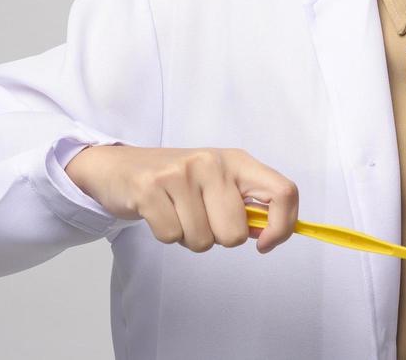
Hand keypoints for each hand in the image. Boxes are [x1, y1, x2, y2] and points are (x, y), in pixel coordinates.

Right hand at [64, 144, 298, 253]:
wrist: (121, 166)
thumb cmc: (178, 180)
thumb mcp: (218, 182)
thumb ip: (246, 204)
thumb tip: (269, 234)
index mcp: (237, 161)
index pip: (284, 192)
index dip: (282, 226)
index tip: (265, 244)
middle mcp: (212, 162)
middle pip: (236, 233)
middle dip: (218, 238)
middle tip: (200, 217)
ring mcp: (180, 173)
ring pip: (202, 241)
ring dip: (189, 237)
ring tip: (177, 212)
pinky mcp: (150, 188)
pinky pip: (172, 237)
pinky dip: (166, 235)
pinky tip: (159, 212)